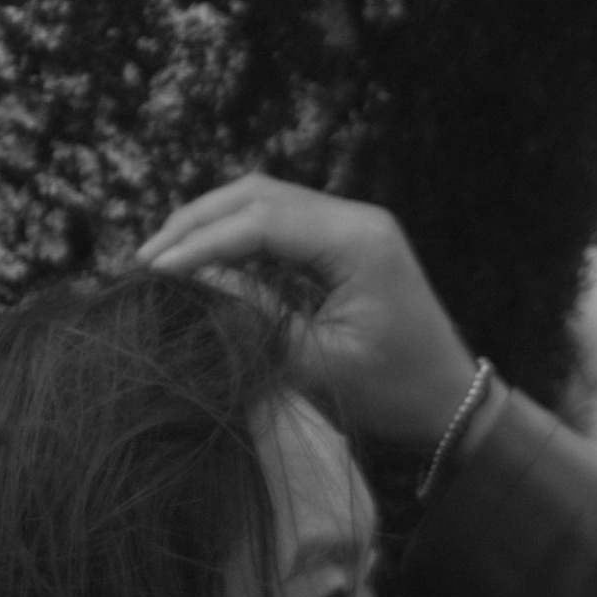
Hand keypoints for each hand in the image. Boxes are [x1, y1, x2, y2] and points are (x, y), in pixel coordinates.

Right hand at [139, 173, 478, 450]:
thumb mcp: (319, 366)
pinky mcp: (348, 240)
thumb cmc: (396, 393)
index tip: (153, 272)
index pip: (260, 222)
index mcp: (358, 242)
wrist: (451, 402)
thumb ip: (257, 321)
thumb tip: (196, 287)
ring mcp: (354, 224)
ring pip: (266, 200)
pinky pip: (282, 221)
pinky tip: (204, 260)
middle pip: (258, 194)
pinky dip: (238, 234)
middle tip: (145, 260)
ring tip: (165, 258)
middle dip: (196, 222)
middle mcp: (358, 218)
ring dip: (213, 223)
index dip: (200, 244)